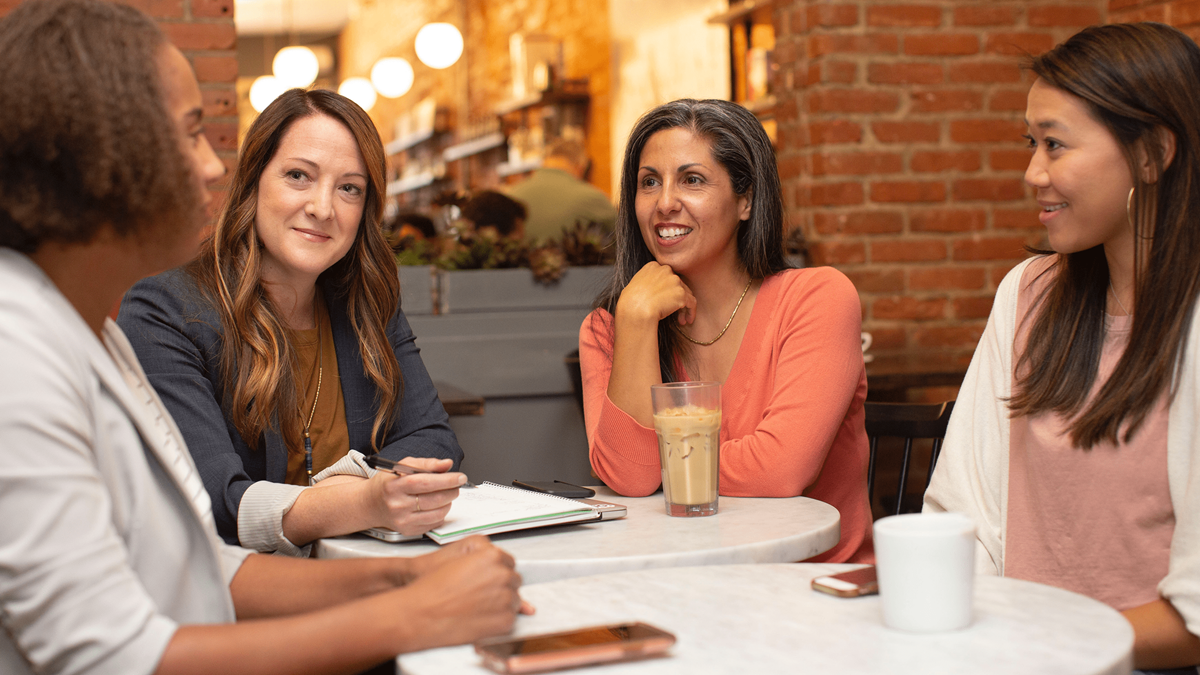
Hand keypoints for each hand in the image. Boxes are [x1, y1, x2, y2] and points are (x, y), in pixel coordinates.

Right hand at [367, 457, 464, 535]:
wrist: (371, 504)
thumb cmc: (389, 483)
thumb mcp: (403, 466)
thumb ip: (427, 463)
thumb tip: (447, 464)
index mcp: (394, 486)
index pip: (425, 483)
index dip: (446, 480)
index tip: (460, 477)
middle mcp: (397, 505)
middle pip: (434, 499)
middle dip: (452, 491)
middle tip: (457, 485)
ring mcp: (403, 520)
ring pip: (438, 513)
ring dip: (449, 502)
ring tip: (447, 494)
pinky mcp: (408, 531)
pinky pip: (434, 523)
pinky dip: (441, 513)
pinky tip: (437, 505)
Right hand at [407, 537, 537, 613]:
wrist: (420, 614)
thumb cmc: (433, 588)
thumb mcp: (458, 561)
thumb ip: (485, 560)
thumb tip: (503, 567)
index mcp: (492, 556)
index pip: (508, 563)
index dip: (494, 572)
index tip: (484, 579)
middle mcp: (503, 575)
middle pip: (513, 581)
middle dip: (499, 587)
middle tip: (477, 594)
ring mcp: (506, 599)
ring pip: (514, 600)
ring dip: (500, 603)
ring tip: (476, 606)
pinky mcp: (505, 620)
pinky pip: (510, 619)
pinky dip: (498, 620)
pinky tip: (478, 618)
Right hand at [616, 261, 695, 326]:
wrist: (635, 310)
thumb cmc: (630, 302)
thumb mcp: (634, 285)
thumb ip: (645, 282)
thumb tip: (649, 291)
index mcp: (653, 266)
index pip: (666, 276)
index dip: (668, 289)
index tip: (666, 300)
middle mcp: (665, 270)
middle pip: (677, 284)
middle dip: (676, 298)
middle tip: (674, 311)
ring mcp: (675, 281)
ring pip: (686, 293)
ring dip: (683, 307)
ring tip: (681, 320)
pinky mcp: (681, 294)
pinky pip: (691, 303)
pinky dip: (691, 312)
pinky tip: (687, 320)